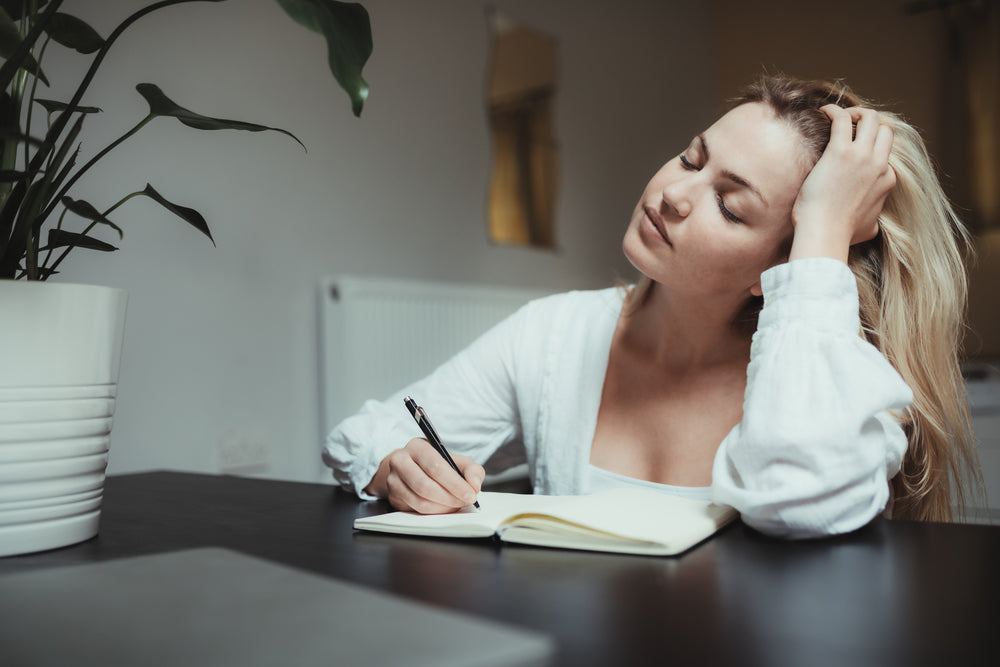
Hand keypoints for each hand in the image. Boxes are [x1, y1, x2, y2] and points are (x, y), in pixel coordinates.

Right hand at [365, 438, 484, 512]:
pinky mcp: (393, 497)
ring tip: (456, 504)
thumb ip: (471, 469)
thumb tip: (474, 484)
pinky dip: (435, 512)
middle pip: (425, 485)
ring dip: (444, 507)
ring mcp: (393, 480)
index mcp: (417, 446)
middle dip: (450, 497)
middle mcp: (400, 461)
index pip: (436, 466)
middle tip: (465, 501)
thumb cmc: (436, 464)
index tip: (471, 494)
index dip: (455, 483)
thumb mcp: (456, 460)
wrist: (411, 469)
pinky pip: (416, 510)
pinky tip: (444, 507)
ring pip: (421, 500)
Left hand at [789, 105, 895, 262]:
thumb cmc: (840, 233)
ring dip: (855, 112)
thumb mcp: (869, 228)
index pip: (885, 152)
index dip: (871, 144)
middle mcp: (879, 164)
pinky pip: (842, 118)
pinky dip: (834, 110)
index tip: (853, 144)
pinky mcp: (840, 152)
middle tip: (849, 124)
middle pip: (884, 128)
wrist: (825, 233)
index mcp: (887, 179)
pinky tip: (823, 111)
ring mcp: (861, 156)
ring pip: (870, 117)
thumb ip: (873, 220)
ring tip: (837, 116)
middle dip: (869, 121)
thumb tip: (872, 226)